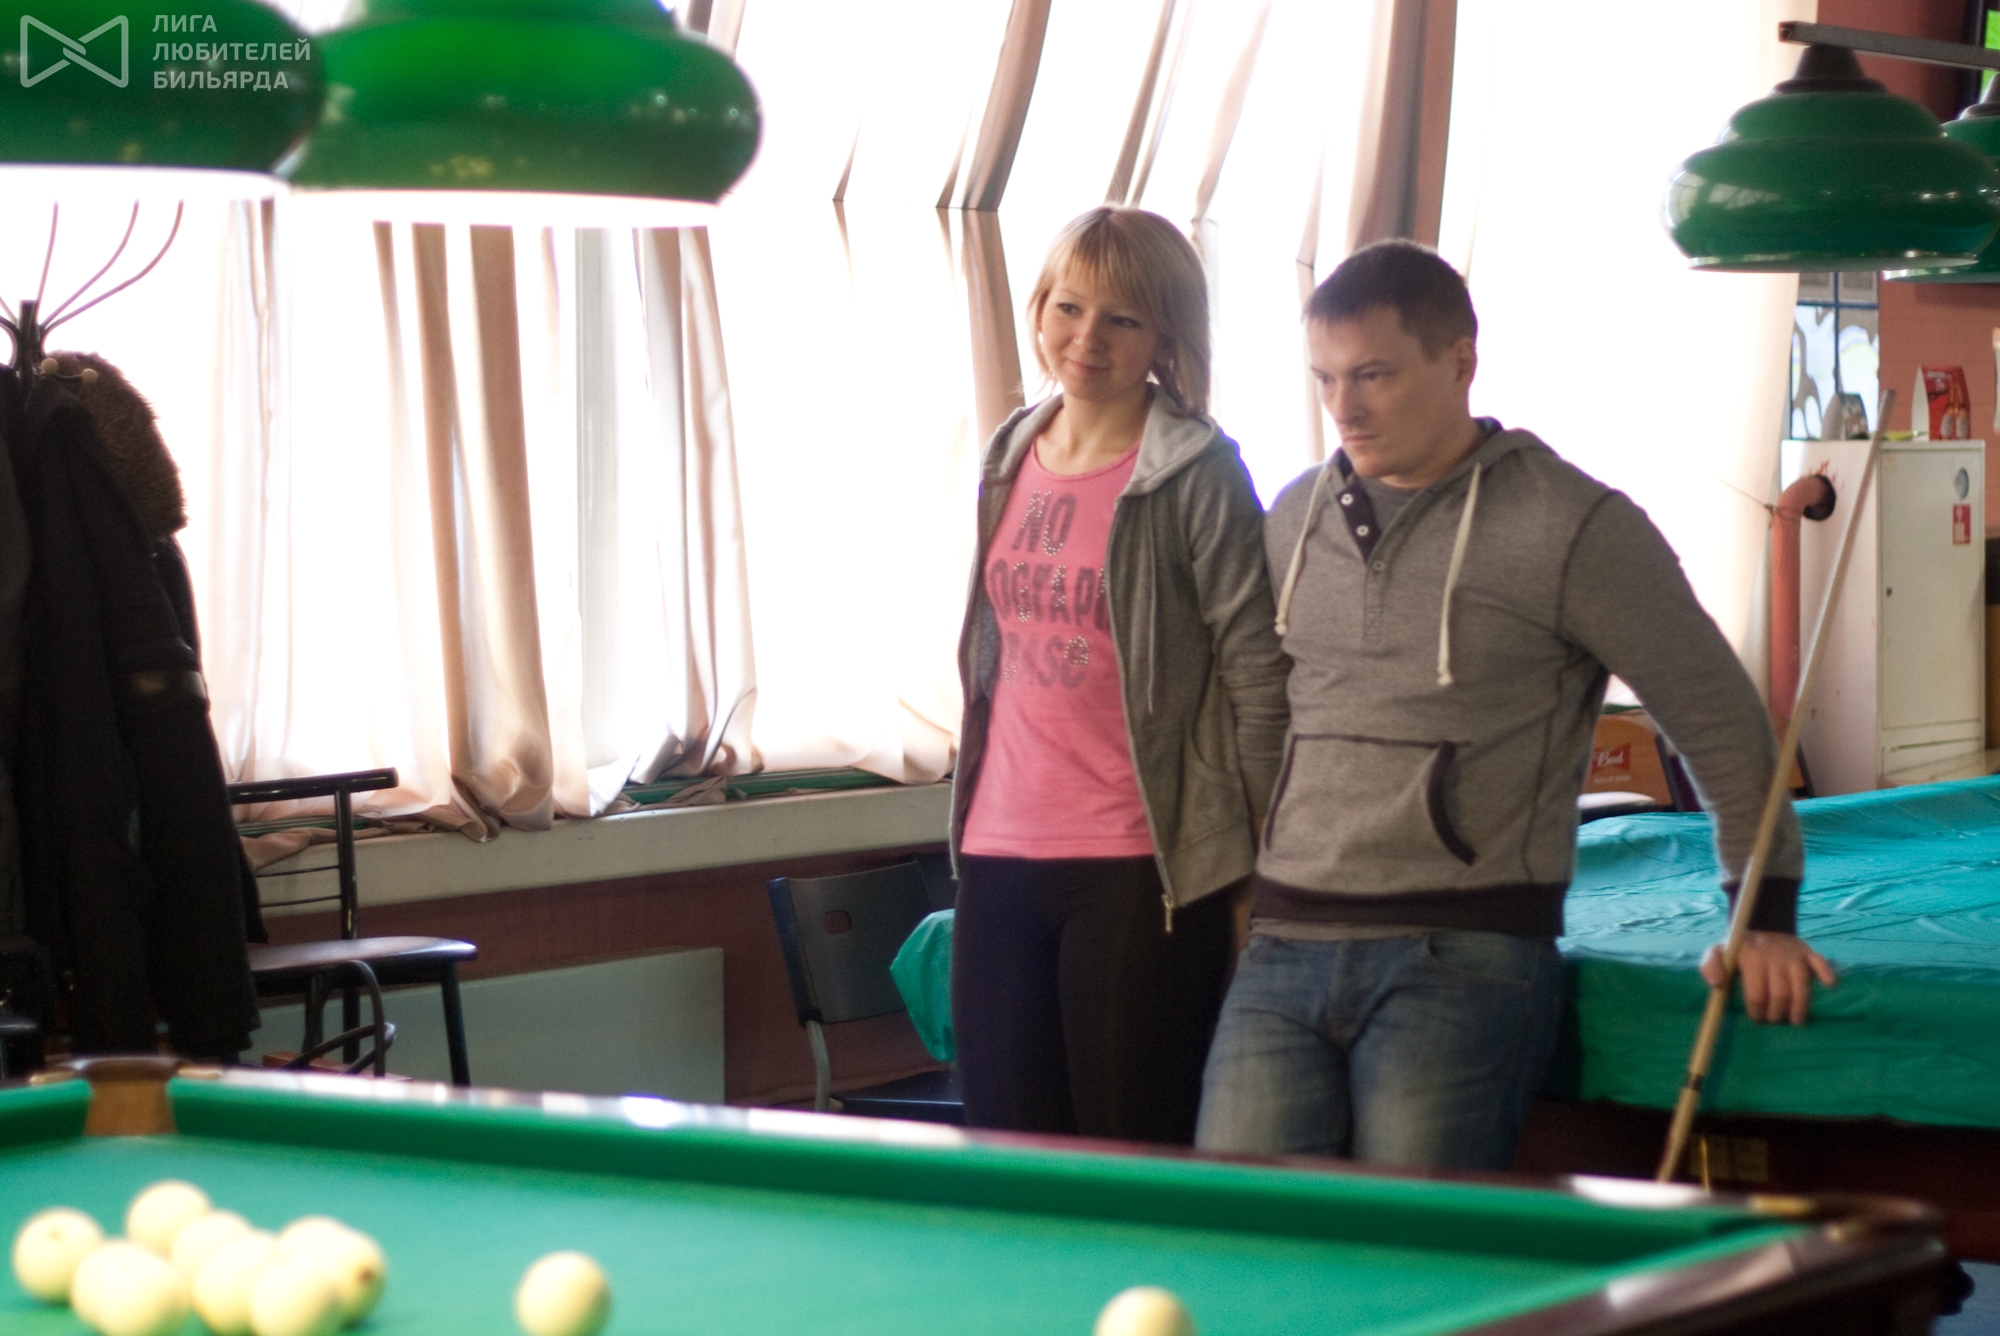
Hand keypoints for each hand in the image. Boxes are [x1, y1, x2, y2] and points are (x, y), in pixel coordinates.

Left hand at [1701, 931, 1836, 1024]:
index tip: (1758, 1019)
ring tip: (1796, 1021)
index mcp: (1750, 956)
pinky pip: (1821, 962)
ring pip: (1801, 984)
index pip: (1756, 993)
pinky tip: (1829, 986)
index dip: (1757, 1011)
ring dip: (1800, 1006)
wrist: (1762, 926)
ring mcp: (1793, 953)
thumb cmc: (1739, 950)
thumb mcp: (1717, 952)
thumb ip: (1709, 966)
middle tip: (1775, 1022)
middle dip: (1777, 1014)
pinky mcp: (1808, 952)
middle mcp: (1773, 954)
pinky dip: (1827, 974)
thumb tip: (1717, 984)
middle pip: (1780, 993)